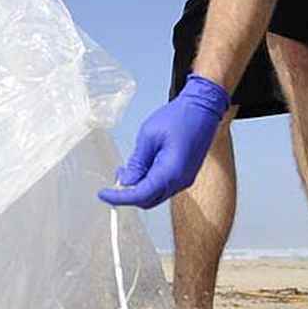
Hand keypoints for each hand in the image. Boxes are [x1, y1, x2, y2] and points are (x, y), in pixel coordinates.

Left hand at [98, 74, 229, 208]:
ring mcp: (184, 179)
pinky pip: (163, 187)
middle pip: (148, 200)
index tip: (104, 194)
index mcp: (171, 172)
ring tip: (125, 171)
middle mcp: (180, 181)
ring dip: (138, 188)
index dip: (119, 197)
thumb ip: (137, 162)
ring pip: (156, 195)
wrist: (203, 108)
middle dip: (128, 194)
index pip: (141, 195)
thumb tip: (125, 181)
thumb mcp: (149, 136)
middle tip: (114, 181)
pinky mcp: (185, 174)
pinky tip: (140, 168)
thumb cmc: (179, 117)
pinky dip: (149, 183)